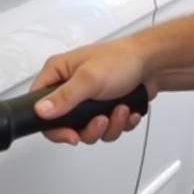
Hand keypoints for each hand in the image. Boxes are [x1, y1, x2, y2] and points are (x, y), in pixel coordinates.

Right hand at [31, 37, 156, 145]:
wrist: (154, 64)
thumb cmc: (123, 60)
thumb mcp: (89, 78)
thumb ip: (63, 97)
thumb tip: (41, 111)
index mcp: (58, 73)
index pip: (39, 106)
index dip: (51, 126)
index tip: (70, 134)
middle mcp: (69, 87)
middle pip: (65, 125)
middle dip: (88, 129)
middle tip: (100, 120)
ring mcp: (86, 100)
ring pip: (87, 130)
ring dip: (107, 126)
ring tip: (119, 110)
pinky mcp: (102, 108)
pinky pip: (104, 129)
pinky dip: (118, 124)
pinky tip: (126, 111)